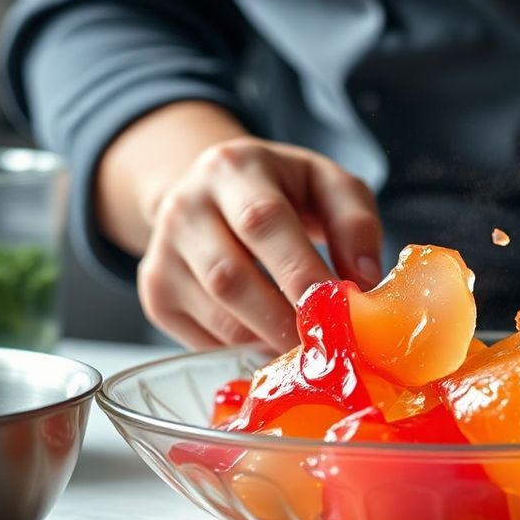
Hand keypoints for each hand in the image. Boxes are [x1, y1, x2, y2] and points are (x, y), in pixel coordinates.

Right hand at [136, 137, 382, 351]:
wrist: (210, 191)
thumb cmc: (281, 190)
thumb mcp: (327, 183)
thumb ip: (354, 221)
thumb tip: (363, 279)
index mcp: (232, 168)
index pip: (262, 222)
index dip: (299, 270)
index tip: (337, 308)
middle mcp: (184, 207)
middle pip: (230, 278)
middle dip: (286, 319)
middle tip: (328, 344)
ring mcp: (162, 254)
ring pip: (218, 318)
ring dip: (270, 342)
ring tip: (308, 346)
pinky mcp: (155, 293)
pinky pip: (204, 340)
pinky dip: (246, 350)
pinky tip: (272, 340)